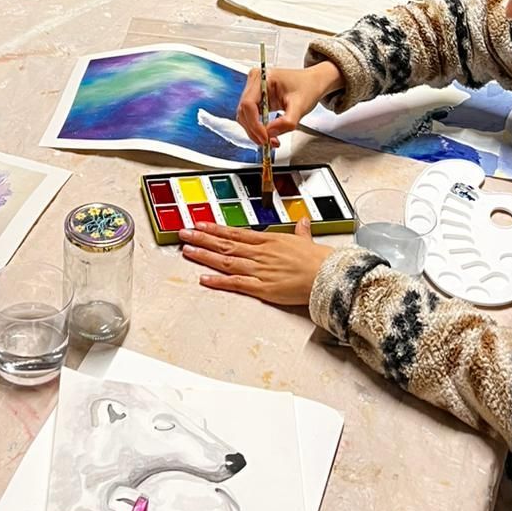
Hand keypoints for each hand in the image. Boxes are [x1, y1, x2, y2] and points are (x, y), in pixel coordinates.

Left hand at [181, 217, 331, 306]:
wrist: (328, 275)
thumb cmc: (319, 260)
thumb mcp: (306, 240)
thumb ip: (300, 232)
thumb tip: (302, 222)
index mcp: (269, 240)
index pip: (235, 233)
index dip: (215, 229)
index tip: (200, 225)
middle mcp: (260, 253)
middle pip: (225, 244)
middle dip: (202, 239)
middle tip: (183, 234)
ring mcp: (259, 269)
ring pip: (225, 261)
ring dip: (204, 256)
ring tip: (187, 251)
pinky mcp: (262, 287)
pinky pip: (236, 283)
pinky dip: (218, 281)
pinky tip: (204, 278)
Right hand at [236, 61, 342, 146]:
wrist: (312, 83)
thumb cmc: (307, 87)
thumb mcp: (300, 105)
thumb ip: (286, 121)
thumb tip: (270, 133)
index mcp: (262, 78)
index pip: (248, 104)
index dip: (254, 124)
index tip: (265, 137)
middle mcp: (254, 82)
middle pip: (244, 112)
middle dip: (255, 130)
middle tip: (268, 143)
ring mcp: (253, 91)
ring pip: (245, 117)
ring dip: (256, 132)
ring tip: (271, 140)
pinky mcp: (256, 100)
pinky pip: (251, 117)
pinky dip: (258, 129)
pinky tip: (269, 135)